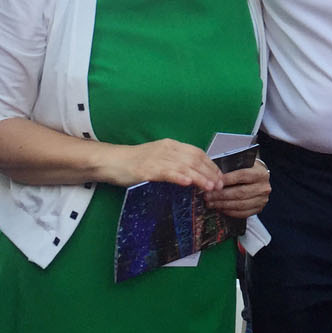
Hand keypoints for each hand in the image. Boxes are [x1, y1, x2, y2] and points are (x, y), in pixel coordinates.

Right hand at [100, 139, 222, 191]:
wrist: (111, 161)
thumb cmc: (134, 162)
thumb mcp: (158, 158)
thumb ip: (174, 163)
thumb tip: (193, 174)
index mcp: (170, 145)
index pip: (197, 153)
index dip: (210, 165)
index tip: (219, 176)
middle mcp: (166, 149)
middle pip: (194, 159)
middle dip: (209, 173)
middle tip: (219, 185)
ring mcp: (157, 159)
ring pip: (184, 166)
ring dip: (200, 177)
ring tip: (210, 187)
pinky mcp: (147, 170)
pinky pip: (167, 172)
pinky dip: (179, 177)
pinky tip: (188, 183)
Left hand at [205, 158, 270, 217]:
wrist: (259, 179)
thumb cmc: (247, 170)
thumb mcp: (242, 164)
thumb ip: (230, 168)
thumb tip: (212, 176)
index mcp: (260, 173)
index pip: (242, 176)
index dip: (226, 180)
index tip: (212, 183)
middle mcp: (264, 187)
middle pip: (240, 192)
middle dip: (221, 195)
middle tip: (207, 196)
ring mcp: (262, 199)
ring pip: (240, 204)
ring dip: (223, 205)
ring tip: (210, 203)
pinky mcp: (259, 209)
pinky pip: (242, 213)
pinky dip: (229, 212)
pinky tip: (220, 208)